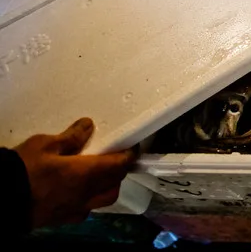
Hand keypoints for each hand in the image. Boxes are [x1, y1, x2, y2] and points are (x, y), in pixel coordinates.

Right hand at [15, 118, 136, 228]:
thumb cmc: (22, 170)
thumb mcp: (45, 145)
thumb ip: (70, 137)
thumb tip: (88, 126)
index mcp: (87, 174)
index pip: (120, 165)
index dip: (129, 155)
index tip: (131, 147)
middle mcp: (86, 195)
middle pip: (115, 184)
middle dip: (119, 171)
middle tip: (113, 158)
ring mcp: (74, 210)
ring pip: (103, 200)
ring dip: (107, 187)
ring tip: (98, 175)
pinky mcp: (62, 220)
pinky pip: (85, 210)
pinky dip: (89, 200)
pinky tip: (79, 191)